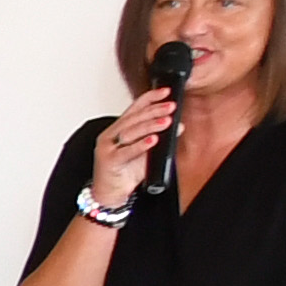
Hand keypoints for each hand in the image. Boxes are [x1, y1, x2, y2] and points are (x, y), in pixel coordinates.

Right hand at [89, 83, 174, 210]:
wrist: (109, 193)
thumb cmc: (124, 172)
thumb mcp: (144, 151)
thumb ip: (157, 137)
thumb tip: (177, 125)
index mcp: (118, 129)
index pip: (134, 108)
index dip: (150, 98)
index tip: (166, 92)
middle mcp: (111, 135)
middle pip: (133, 118)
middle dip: (154, 110)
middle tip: (171, 106)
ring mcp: (107, 148)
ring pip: (130, 132)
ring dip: (150, 125)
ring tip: (166, 121)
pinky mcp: (108, 161)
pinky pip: (126, 151)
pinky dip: (141, 145)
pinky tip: (153, 140)